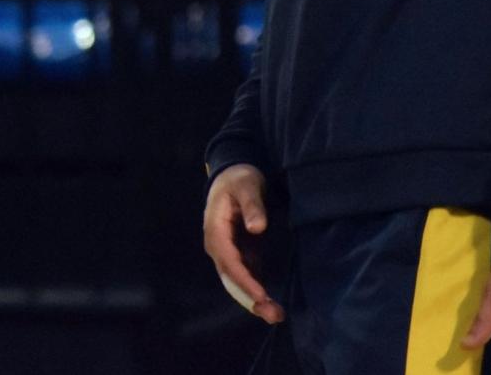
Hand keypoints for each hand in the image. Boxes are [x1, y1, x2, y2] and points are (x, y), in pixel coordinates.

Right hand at [202, 164, 284, 324]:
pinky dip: (255, 291)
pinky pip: (243, 277)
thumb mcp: (247, 185)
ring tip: (275, 314)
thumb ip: (252, 205)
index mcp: (215, 229)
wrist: (232, 176)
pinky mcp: (237, 254)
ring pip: (236, 282)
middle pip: (230, 278)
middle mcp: (217, 245)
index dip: (244, 281)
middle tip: (274, 314)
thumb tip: (257, 228)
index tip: (262, 296)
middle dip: (250, 298)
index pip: (228, 261)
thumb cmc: (239, 179)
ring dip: (253, 300)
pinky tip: (271, 303)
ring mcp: (226, 251)